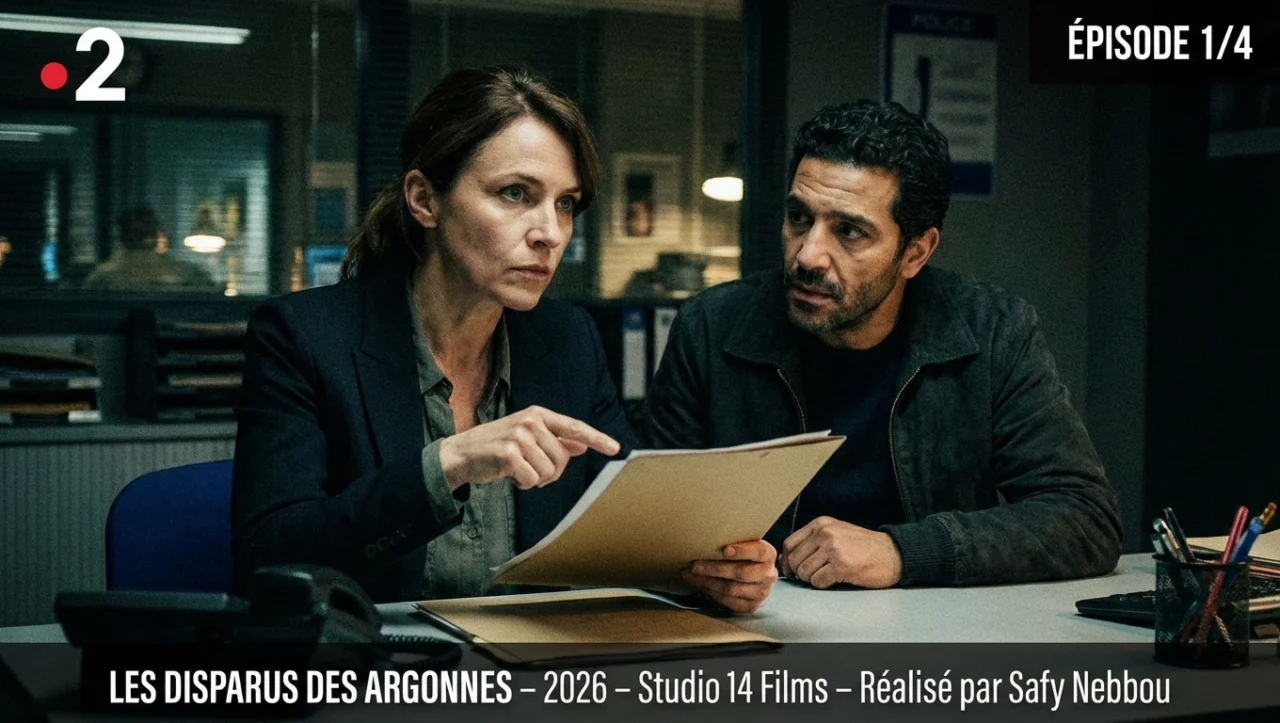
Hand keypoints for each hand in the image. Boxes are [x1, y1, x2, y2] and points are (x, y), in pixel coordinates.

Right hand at [438, 406, 619, 490]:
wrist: (460, 455)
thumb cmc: (496, 447)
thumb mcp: (527, 438)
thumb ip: (555, 440)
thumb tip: (582, 445)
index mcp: (538, 414)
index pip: (574, 427)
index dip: (597, 438)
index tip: (615, 448)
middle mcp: (530, 421)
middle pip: (563, 458)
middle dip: (550, 472)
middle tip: (530, 468)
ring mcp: (519, 436)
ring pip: (549, 472)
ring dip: (535, 478)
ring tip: (516, 468)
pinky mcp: (509, 454)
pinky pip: (533, 480)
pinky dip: (523, 484)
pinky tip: (508, 474)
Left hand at [681, 540, 778, 613]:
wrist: (753, 577)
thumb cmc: (742, 555)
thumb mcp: (743, 544)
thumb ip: (731, 541)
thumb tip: (704, 540)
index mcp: (768, 555)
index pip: (758, 551)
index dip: (742, 551)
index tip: (724, 549)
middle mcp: (768, 574)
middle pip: (741, 573)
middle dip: (714, 569)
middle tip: (695, 565)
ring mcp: (761, 593)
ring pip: (731, 589)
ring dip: (707, 582)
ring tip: (691, 575)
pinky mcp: (751, 606)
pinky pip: (728, 601)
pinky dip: (711, 593)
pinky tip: (699, 584)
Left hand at [781, 517, 902, 588]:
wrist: (893, 554)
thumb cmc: (864, 547)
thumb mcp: (836, 533)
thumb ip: (814, 541)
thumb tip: (788, 560)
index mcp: (821, 524)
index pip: (789, 543)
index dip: (787, 561)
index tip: (792, 571)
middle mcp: (825, 533)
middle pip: (794, 560)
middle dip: (800, 573)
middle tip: (812, 577)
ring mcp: (833, 548)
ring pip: (804, 572)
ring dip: (813, 579)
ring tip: (828, 576)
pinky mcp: (841, 565)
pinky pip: (818, 581)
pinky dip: (824, 585)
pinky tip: (835, 580)